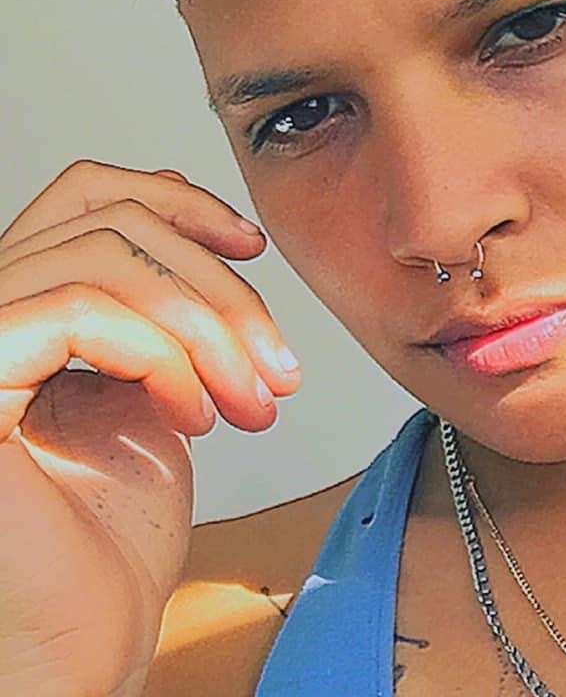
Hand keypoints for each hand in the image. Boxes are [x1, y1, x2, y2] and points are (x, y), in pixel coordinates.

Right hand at [0, 160, 299, 695]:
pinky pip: (78, 311)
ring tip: (249, 400)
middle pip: (110, 222)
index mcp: (22, 306)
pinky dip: (161, 354)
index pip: (86, 194)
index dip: (177, 200)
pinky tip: (195, 413)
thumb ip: (156, 310)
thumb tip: (206, 235)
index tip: (251, 245)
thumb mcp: (151, 385)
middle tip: (274, 363)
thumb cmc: (114, 531)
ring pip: (104, 257)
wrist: (87, 637)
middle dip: (217, 288)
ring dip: (206, 326)